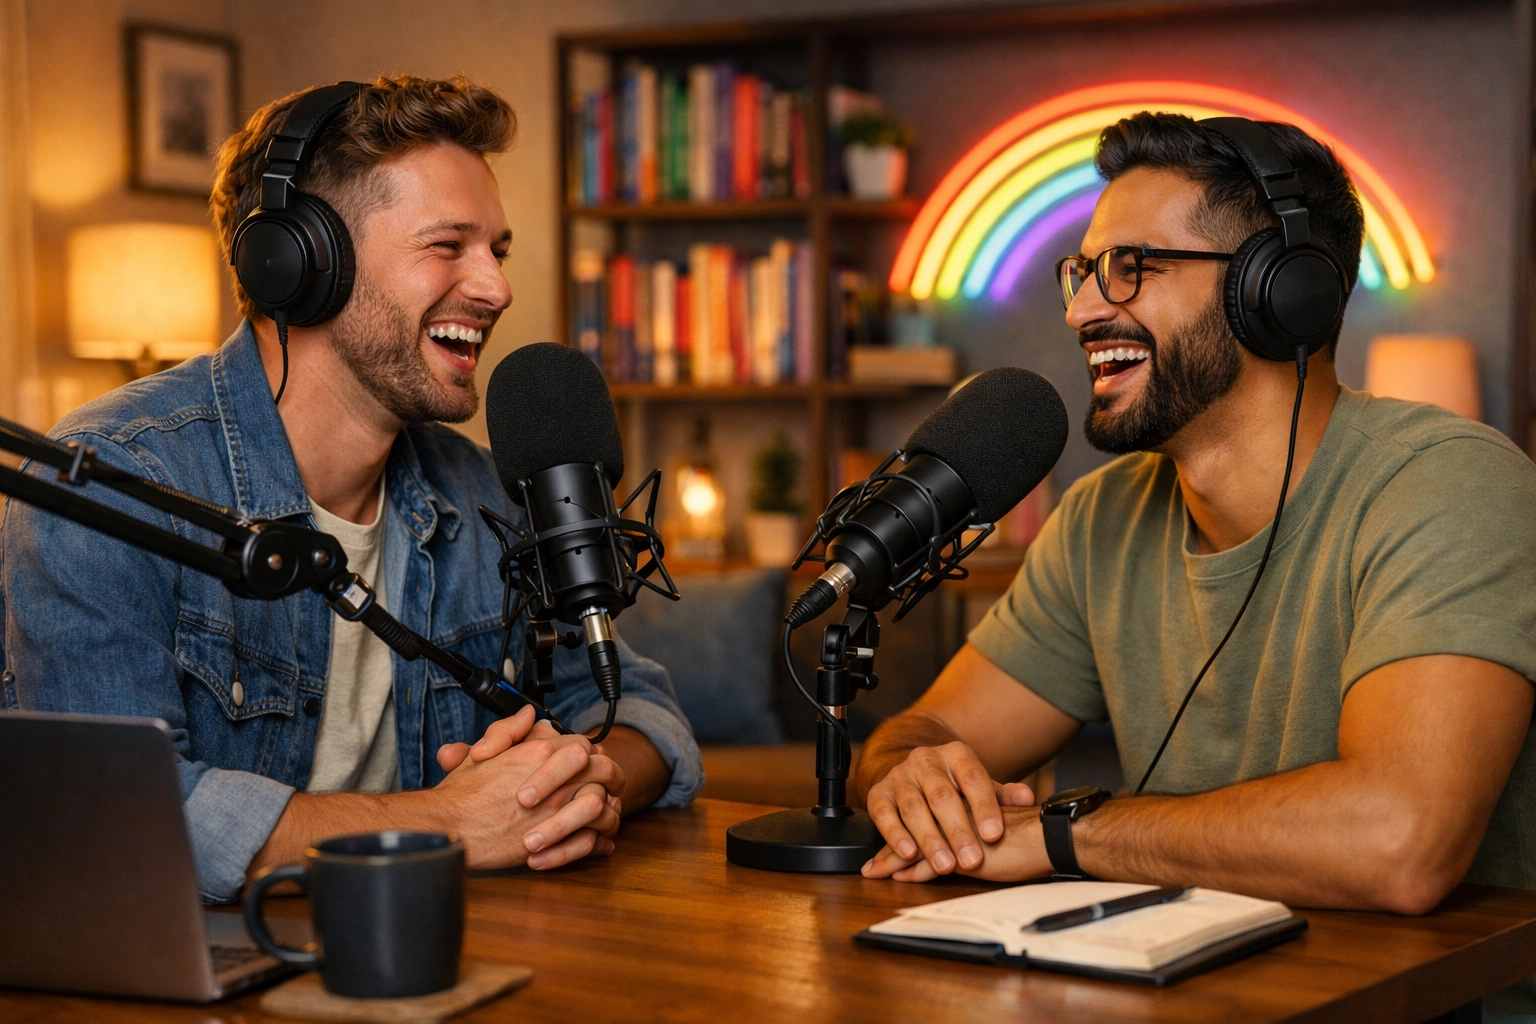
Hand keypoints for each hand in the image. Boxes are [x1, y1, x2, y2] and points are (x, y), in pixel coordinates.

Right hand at [430, 707, 625, 870]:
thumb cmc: (462, 793)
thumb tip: (529, 714)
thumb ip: (510, 730)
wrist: (449, 827)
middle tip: (613, 787)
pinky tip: (600, 843)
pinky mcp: (555, 839)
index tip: (592, 765)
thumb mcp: (484, 751)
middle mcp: (554, 778)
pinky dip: (601, 842)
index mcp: (539, 752)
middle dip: (613, 778)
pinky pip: (593, 838)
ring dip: (610, 811)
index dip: (592, 756)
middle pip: (603, 769)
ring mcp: (557, 808)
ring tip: (608, 817)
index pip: (582, 747)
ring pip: (604, 804)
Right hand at [861, 741, 1033, 875]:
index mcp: (956, 755)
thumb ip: (1003, 796)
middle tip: (971, 860)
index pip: (973, 779)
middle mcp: (925, 760)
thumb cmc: (955, 788)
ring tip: (945, 865)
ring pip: (913, 807)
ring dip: (929, 839)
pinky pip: (883, 814)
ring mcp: (899, 776)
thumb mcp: (980, 788)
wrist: (914, 774)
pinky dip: (895, 835)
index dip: (984, 807)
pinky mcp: (878, 793)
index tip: (994, 835)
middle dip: (958, 831)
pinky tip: (908, 854)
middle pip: (942, 796)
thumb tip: (1026, 797)